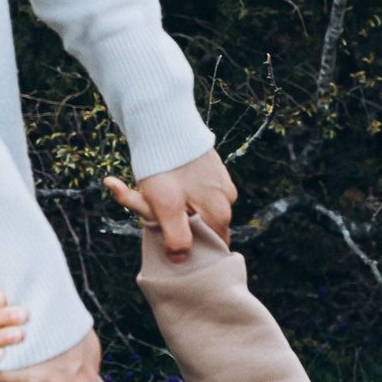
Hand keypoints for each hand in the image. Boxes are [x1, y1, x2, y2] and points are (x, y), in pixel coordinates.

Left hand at [112, 148, 237, 260]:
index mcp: (220, 213)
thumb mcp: (164, 208)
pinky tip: (166, 179)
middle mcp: (228, 198)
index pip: (213, 246)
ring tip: (156, 191)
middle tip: (154, 210)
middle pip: (204, 225)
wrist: (163, 122)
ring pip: (200, 206)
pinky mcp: (213, 167)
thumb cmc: (163, 167)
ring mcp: (222, 181)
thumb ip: (175, 237)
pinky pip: (199, 189)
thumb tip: (180, 259)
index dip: (192, 249)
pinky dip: (182, 190)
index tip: (169, 240)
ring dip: (180, 206)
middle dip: (181, 224)